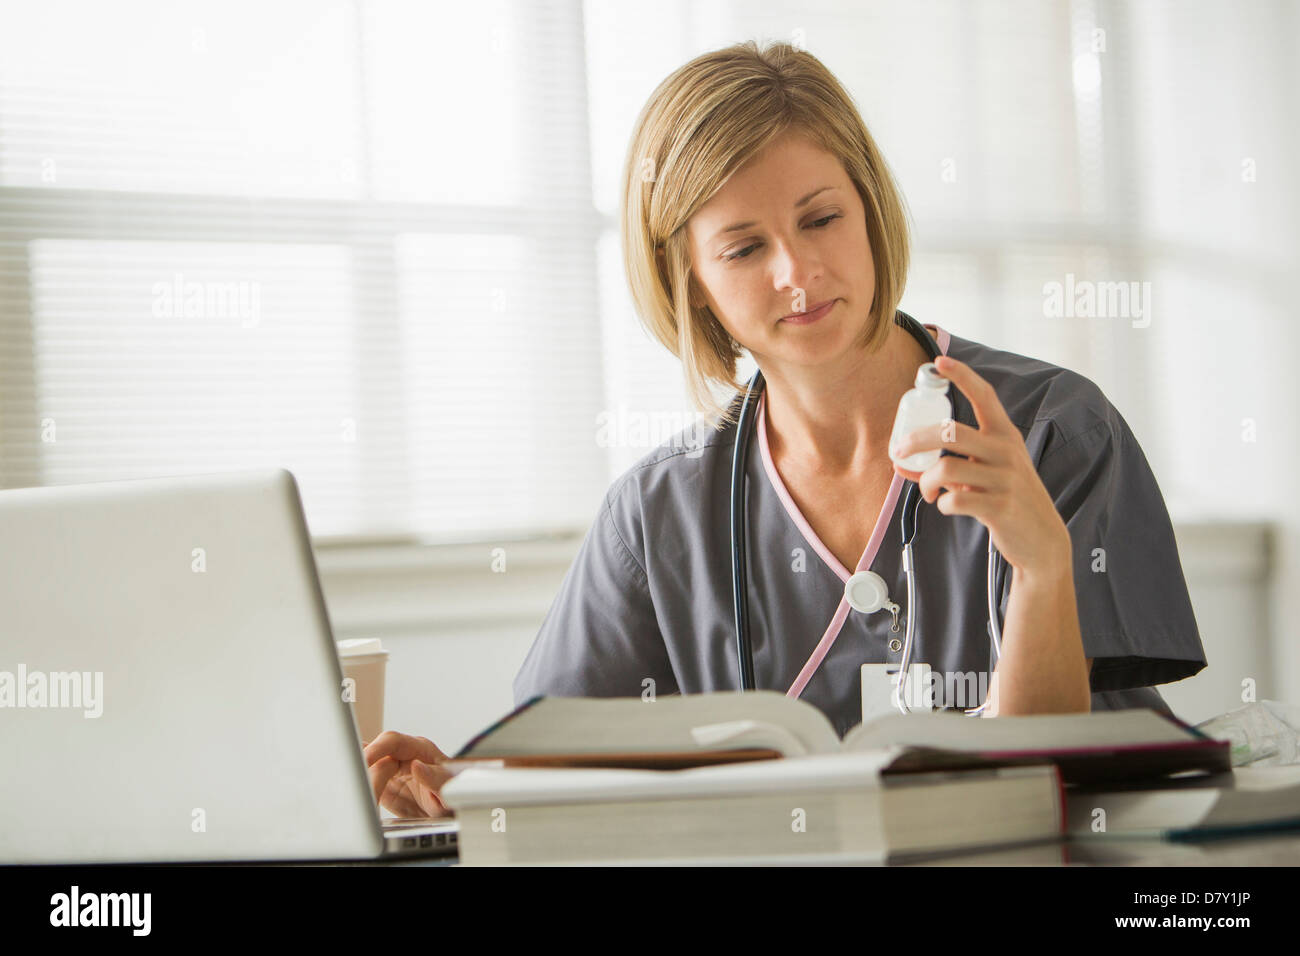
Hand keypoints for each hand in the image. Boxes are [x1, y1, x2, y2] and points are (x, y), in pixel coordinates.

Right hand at [364, 730, 454, 818]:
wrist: (451, 812)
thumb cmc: (455, 793)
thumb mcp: (449, 789)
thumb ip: (435, 778)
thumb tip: (416, 766)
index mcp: (419, 749)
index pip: (392, 741)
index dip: (376, 748)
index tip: (363, 760)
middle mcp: (403, 757)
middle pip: (374, 757)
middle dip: (363, 770)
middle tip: (359, 789)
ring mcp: (391, 771)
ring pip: (367, 770)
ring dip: (360, 781)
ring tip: (357, 797)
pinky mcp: (384, 786)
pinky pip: (366, 782)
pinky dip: (358, 785)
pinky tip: (348, 790)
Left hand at [889, 355, 1069, 579]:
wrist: (1040, 539)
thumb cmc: (1005, 498)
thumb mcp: (981, 475)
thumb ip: (944, 465)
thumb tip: (899, 463)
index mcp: (1004, 436)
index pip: (984, 396)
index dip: (962, 376)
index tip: (940, 361)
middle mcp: (1006, 452)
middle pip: (951, 433)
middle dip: (916, 440)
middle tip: (900, 451)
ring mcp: (1004, 479)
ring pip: (945, 469)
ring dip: (926, 481)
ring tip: (928, 491)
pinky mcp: (999, 507)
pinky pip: (954, 500)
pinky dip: (942, 504)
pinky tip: (947, 506)